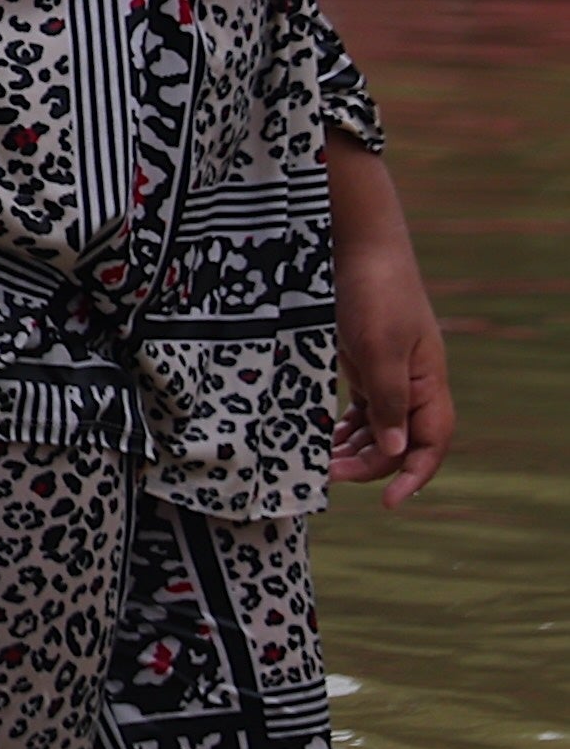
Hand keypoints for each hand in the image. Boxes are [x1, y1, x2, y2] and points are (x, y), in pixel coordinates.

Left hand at [331, 143, 451, 504]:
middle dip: (369, 464)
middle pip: (399, 442)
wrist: (356, 246)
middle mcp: (412, 384)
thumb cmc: (373, 293)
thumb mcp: (379, 348)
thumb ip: (389, 400)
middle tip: (327, 475)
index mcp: (428, 383)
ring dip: (352, 449)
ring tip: (318, 463)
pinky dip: (343, 427)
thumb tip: (397, 450)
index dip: (413, 476)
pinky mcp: (363, 363)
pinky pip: (360, 409)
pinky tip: (319, 439)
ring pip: (377, 428)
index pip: (430, 443)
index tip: (387, 503)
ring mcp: (388, 374)